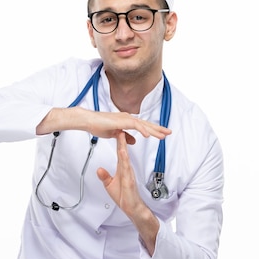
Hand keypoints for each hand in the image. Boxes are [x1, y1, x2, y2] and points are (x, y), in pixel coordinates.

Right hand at [36, 107, 171, 140]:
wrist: (89, 121)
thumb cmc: (99, 126)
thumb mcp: (115, 134)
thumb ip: (125, 136)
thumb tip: (134, 140)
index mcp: (127, 120)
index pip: (143, 126)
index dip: (153, 130)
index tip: (162, 134)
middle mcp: (128, 118)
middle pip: (146, 124)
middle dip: (158, 129)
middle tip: (169, 132)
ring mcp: (125, 118)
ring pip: (143, 124)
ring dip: (153, 130)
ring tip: (162, 135)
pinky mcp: (120, 121)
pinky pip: (134, 125)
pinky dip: (142, 130)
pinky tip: (147, 135)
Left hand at [96, 130, 159, 254]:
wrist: (133, 208)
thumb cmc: (124, 196)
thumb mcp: (110, 185)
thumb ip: (105, 177)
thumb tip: (99, 170)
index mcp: (122, 168)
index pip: (119, 151)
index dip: (117, 141)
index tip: (115, 130)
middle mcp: (126, 168)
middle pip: (123, 151)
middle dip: (121, 139)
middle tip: (119, 126)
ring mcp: (129, 174)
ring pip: (125, 157)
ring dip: (123, 146)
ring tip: (121, 136)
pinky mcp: (129, 180)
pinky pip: (127, 168)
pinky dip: (125, 160)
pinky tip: (123, 153)